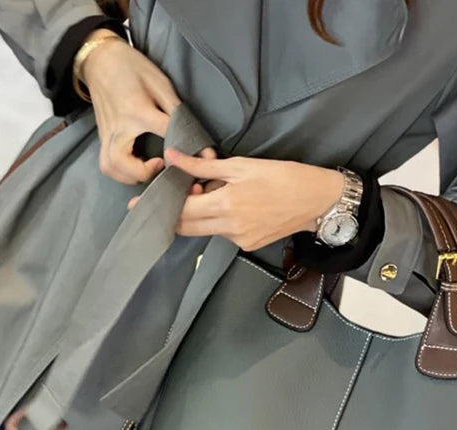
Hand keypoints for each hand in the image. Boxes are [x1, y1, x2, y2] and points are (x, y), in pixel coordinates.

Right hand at [81, 32, 214, 183]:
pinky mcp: (101, 138)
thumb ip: (177, 112)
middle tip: (161, 165)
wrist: (99, 59)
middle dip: (144, 173)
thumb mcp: (160, 83)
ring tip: (149, 169)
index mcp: (137, 110)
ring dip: (131, 176)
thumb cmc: (132, 67)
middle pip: (123, 163)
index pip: (166, 134)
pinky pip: (107, 164)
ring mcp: (106, 134)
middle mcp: (118, 127)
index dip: (189, 147)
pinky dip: (121, 173)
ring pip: (111, 168)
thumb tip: (200, 140)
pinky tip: (136, 168)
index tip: (203, 156)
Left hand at [161, 149, 344, 250]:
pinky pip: (222, 233)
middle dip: (173, 214)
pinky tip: (229, 204)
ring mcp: (240, 239)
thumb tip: (173, 158)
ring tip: (208, 192)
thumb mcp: (241, 165)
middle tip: (162, 201)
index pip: (182, 211)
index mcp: (226, 206)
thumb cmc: (284, 177)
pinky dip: (217, 220)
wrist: (317, 201)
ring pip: (205, 230)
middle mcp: (230, 228)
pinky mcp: (249, 244)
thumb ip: (203, 166)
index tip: (139, 203)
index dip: (161, 206)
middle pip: (187, 227)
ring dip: (198, 215)